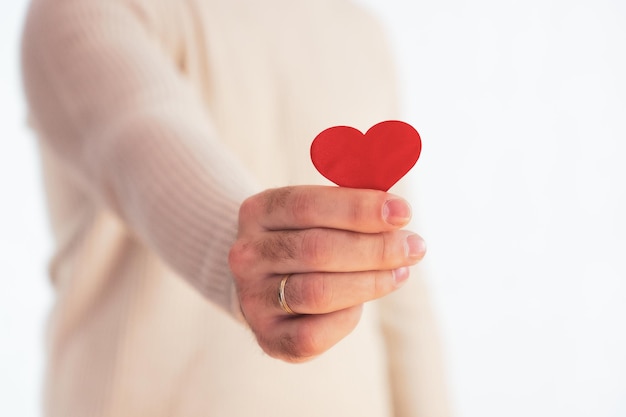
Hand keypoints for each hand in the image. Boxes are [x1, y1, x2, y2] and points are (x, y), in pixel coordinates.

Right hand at [228, 186, 425, 361]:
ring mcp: (253, 299)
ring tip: (400, 272)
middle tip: (413, 247)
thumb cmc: (305, 239)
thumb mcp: (316, 213)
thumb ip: (350, 209)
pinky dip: (349, 316)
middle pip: (317, 250)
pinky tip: (365, 301)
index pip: (306, 205)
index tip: (403, 212)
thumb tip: (397, 214)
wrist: (267, 282)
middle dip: (375, 248)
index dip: (358, 208)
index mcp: (257, 212)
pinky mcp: (268, 336)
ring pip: (318, 292)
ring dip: (370, 282)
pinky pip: (315, 332)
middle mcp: (246, 255)